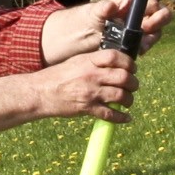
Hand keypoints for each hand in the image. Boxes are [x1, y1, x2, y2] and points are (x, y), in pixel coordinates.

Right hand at [26, 46, 141, 122]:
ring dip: (129, 100)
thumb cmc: (58, 76)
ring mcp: (90, 92)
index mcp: (89, 61)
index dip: (129, 62)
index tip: (132, 68)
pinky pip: (110, 114)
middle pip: (123, 77)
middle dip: (133, 83)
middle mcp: (91, 75)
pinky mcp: (87, 108)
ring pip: (120, 96)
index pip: (115, 57)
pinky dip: (122, 118)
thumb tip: (116, 64)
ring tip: (128, 101)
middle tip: (133, 86)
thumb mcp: (77, 61)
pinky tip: (126, 118)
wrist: (41, 93)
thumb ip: (95, 61)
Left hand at [40, 0, 170, 62]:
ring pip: (154, 31)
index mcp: (129, 2)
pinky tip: (136, 52)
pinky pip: (144, 44)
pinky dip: (143, 47)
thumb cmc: (84, 20)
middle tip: (147, 32)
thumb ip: (101, 9)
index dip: (154, 9)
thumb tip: (110, 5)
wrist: (75, 37)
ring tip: (142, 46)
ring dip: (151, 38)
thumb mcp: (91, 14)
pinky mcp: (132, 42)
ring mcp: (135, 28)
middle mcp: (135, 14)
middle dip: (158, 23)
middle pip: (158, 15)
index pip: (149, 1)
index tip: (147, 20)